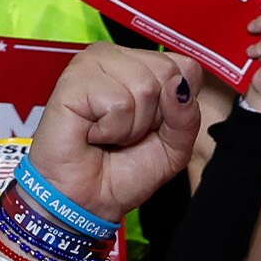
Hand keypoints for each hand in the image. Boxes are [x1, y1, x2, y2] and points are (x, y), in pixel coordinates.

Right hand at [31, 44, 202, 220]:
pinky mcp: (73, 81)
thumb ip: (187, 116)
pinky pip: (119, 102)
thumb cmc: (121, 173)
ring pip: (145, 86)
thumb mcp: (174, 148)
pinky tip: (91, 134)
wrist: (85, 202)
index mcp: (139, 65)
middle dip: (153, 117)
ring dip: (131, 126)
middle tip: (124, 134)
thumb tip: (178, 85)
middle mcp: (115, 57)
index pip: (185, 67)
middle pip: (168, 73)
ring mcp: (91, 65)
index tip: (148, 128)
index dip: (176, 108)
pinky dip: (111, 129)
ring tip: (107, 135)